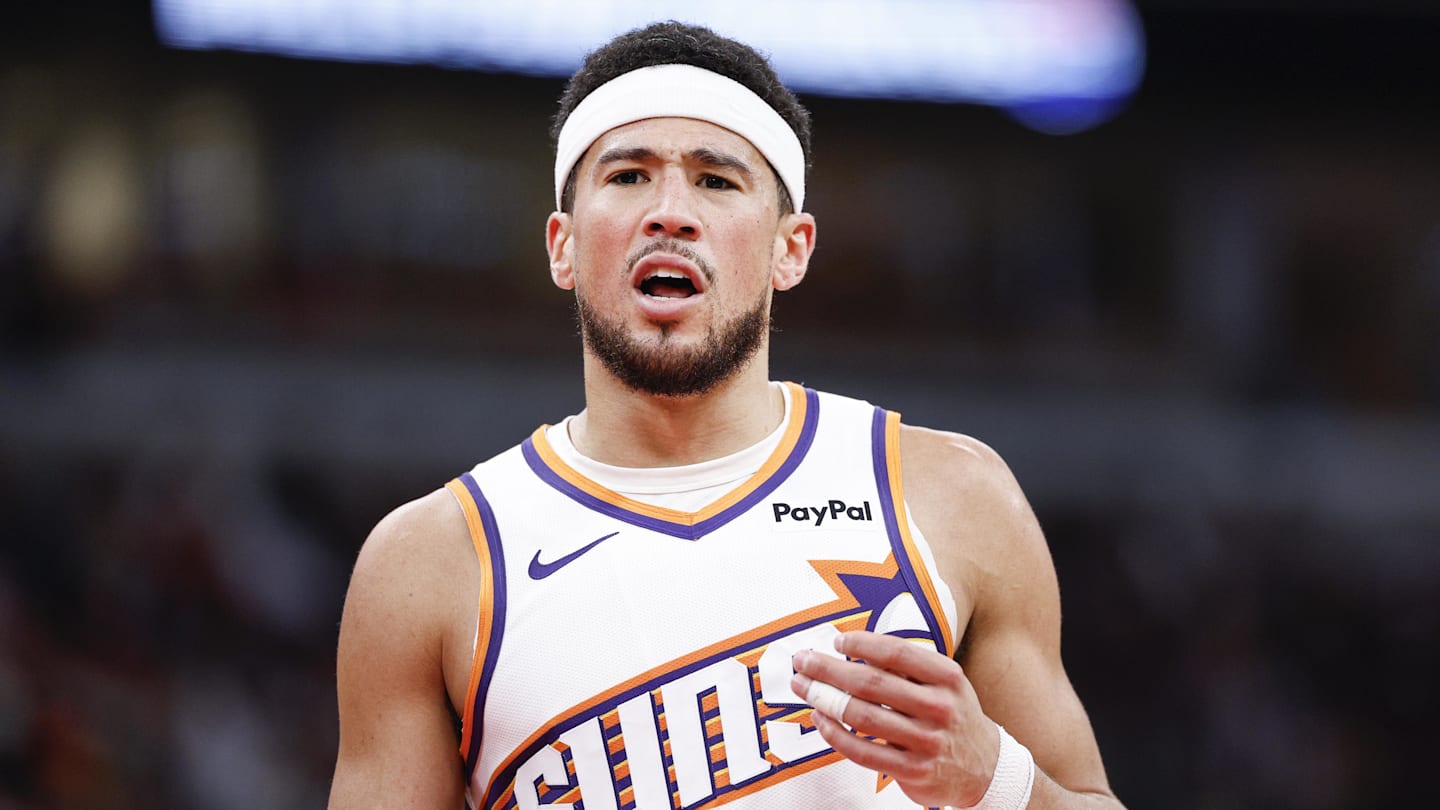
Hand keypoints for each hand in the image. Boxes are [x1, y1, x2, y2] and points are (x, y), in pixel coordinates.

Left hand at [790, 630, 998, 807]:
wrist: (984, 768)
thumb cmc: (951, 715)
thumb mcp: (944, 684)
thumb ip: (906, 667)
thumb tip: (852, 647)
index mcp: (947, 678)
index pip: (897, 653)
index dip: (862, 643)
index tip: (837, 640)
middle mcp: (940, 708)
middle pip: (872, 683)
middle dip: (829, 669)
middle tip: (803, 661)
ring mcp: (927, 742)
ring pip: (863, 716)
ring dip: (825, 699)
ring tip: (804, 688)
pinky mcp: (913, 771)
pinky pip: (863, 751)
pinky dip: (836, 734)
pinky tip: (821, 720)